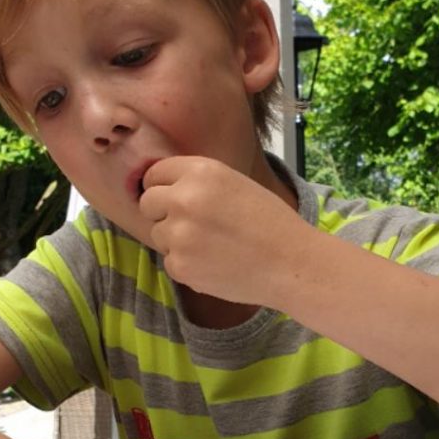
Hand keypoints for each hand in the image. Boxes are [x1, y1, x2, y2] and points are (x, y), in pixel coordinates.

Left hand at [138, 156, 309, 304]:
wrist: (291, 264)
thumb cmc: (270, 222)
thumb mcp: (234, 183)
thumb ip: (197, 182)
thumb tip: (162, 189)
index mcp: (200, 172)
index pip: (155, 174)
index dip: (163, 187)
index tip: (173, 198)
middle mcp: (183, 199)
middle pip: (147, 203)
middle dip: (163, 213)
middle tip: (192, 224)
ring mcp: (179, 235)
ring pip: (158, 235)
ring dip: (176, 241)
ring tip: (211, 245)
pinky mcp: (180, 266)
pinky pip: (170, 262)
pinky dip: (187, 265)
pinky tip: (214, 264)